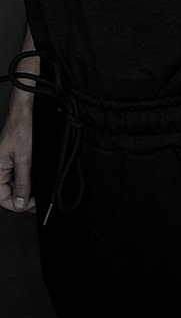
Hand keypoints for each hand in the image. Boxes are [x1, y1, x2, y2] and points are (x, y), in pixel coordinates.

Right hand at [0, 88, 34, 212]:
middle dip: (25, 198)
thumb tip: (20, 203)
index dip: (18, 204)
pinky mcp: (15, 159)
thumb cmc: (20, 129)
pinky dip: (29, 179)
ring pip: (16, 185)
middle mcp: (0, 169)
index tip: (33, 205)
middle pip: (10, 193)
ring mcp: (7, 165)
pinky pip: (20, 175)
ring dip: (28, 189)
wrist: (25, 112)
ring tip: (40, 189)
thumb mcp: (24, 159)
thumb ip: (22, 182)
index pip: (3, 199)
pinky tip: (38, 178)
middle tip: (39, 199)